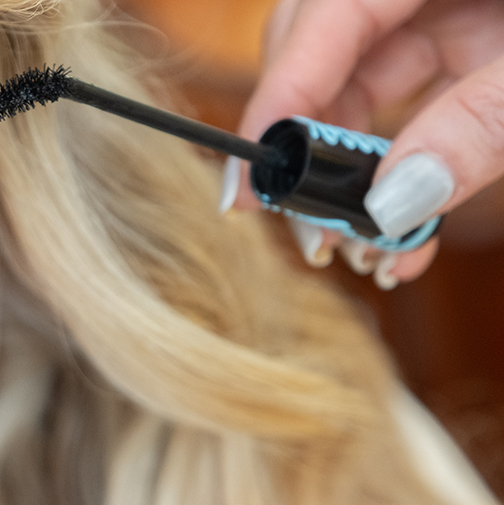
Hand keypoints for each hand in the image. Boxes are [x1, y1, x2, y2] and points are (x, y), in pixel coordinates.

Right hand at [227, 0, 503, 287]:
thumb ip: (477, 125)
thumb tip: (390, 205)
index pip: (324, 14)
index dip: (280, 97)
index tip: (253, 179)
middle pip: (317, 55)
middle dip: (303, 150)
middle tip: (301, 231)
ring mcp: (443, 12)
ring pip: (355, 90)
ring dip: (348, 179)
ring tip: (354, 254)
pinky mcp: (467, 44)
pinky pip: (409, 107)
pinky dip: (399, 172)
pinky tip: (400, 236)